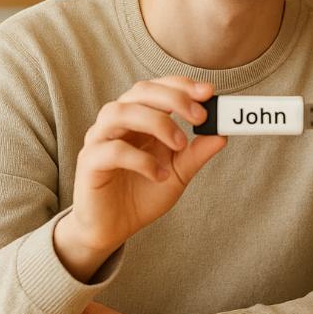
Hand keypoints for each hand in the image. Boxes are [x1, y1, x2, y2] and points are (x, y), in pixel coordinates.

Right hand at [55, 77, 227, 279]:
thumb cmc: (143, 193)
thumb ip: (197, 152)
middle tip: (200, 117)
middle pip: (140, 91)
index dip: (182, 85)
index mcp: (139, 117)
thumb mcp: (179, 172)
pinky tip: (159, 175)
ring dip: (157, 123)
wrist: (114, 228)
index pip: (157, 87)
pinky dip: (141, 159)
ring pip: (122, 112)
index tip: (209, 92)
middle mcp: (118, 122)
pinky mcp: (89, 162)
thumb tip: (222, 133)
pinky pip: (113, 150)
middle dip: (174, 98)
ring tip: (180, 145)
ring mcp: (100, 139)